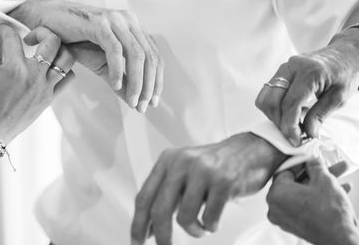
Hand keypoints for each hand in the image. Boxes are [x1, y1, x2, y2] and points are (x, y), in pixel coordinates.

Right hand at [0, 24, 74, 143]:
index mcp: (15, 67)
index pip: (13, 37)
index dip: (5, 29)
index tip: (2, 29)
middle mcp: (34, 75)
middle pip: (52, 41)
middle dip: (42, 31)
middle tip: (31, 36)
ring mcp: (45, 87)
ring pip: (67, 58)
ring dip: (59, 49)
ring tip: (46, 50)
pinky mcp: (50, 97)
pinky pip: (67, 79)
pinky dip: (64, 70)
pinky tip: (52, 68)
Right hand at [10, 0, 162, 110]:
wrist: (46, 21)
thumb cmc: (73, 40)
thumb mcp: (100, 63)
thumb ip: (118, 78)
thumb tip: (134, 101)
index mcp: (133, 26)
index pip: (154, 55)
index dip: (157, 81)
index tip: (152, 102)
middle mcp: (128, 19)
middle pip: (149, 56)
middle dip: (148, 85)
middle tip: (142, 106)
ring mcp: (114, 19)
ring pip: (136, 54)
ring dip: (136, 81)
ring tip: (132, 101)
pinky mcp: (99, 23)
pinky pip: (115, 50)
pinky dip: (117, 70)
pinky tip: (115, 85)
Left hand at [131, 133, 286, 244]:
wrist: (250, 150)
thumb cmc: (215, 165)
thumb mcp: (184, 172)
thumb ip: (167, 194)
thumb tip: (149, 227)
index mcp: (167, 161)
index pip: (144, 196)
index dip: (138, 223)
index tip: (136, 241)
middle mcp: (181, 163)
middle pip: (160, 209)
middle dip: (161, 236)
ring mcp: (202, 171)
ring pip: (185, 217)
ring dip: (194, 231)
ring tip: (201, 228)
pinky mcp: (223, 181)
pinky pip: (209, 218)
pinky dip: (210, 226)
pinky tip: (213, 221)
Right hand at [255, 29, 358, 145]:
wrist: (344, 54)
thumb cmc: (345, 73)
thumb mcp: (339, 97)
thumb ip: (320, 115)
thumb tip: (307, 134)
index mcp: (309, 73)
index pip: (290, 103)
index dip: (289, 125)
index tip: (295, 140)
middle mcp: (291, 67)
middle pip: (271, 100)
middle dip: (278, 121)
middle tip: (292, 135)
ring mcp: (284, 68)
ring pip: (265, 96)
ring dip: (273, 114)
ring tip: (290, 124)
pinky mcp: (281, 71)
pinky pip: (268, 92)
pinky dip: (274, 106)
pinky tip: (289, 113)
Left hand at [267, 159, 358, 244]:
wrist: (341, 239)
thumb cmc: (330, 214)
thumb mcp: (324, 180)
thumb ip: (315, 166)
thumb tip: (312, 160)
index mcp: (275, 193)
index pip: (285, 171)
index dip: (301, 164)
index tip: (310, 160)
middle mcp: (275, 207)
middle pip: (296, 184)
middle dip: (315, 175)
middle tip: (326, 168)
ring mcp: (284, 218)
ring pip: (303, 195)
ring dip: (320, 187)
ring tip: (338, 179)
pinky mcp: (295, 225)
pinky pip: (304, 206)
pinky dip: (317, 199)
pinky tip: (335, 192)